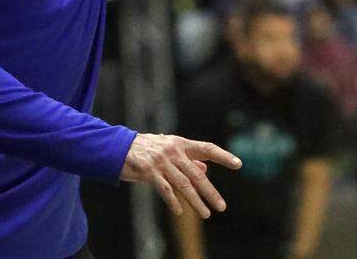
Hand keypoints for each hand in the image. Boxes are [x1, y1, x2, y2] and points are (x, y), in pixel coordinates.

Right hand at [120, 133, 241, 217]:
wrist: (118, 146)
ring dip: (195, 201)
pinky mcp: (148, 171)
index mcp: (180, 143)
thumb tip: (204, 171)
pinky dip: (173, 201)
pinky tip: (179, 211)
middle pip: (196, 173)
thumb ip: (186, 160)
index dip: (223, 156)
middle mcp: (172, 151)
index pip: (207, 148)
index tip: (238, 164)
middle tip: (221, 206)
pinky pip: (164, 189)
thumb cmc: (145, 149)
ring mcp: (160, 161)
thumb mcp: (167, 150)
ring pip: (183, 184)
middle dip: (210, 192)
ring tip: (206, 214)